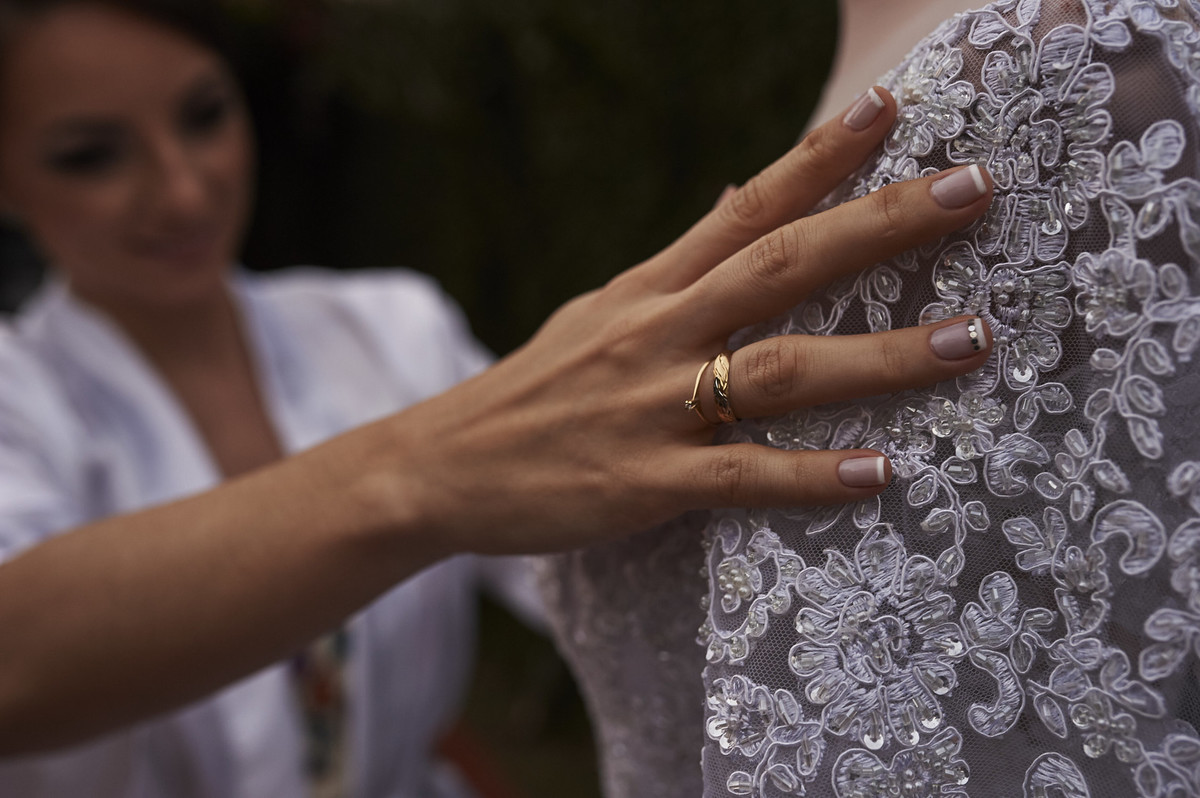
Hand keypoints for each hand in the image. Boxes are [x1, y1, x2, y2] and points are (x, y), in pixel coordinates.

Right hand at [389, 87, 994, 554]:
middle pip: (782, 266)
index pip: (745, 208)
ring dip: (880, 356)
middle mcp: (657, 334)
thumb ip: (678, 267)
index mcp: (648, 290)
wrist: (438, 468)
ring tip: (968, 340)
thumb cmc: (532, 392)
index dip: (818, 157)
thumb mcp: (600, 312)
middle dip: (881, 224)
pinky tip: (878, 473)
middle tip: (974, 188)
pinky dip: (810, 476)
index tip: (891, 107)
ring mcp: (652, 408)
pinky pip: (740, 477)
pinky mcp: (643, 484)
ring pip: (779, 370)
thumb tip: (744, 199)